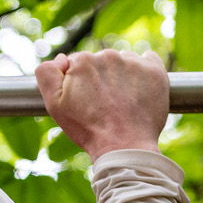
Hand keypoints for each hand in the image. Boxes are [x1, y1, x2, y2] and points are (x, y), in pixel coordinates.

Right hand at [37, 50, 169, 160]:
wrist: (125, 146)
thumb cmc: (88, 128)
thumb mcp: (53, 104)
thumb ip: (46, 73)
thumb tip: (62, 59)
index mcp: (83, 60)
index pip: (79, 63)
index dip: (80, 83)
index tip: (86, 100)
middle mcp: (109, 55)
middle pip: (102, 62)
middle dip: (100, 78)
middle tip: (103, 104)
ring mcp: (134, 62)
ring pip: (123, 62)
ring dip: (121, 76)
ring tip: (121, 101)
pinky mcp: (155, 71)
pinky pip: (147, 60)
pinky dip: (143, 72)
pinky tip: (139, 90)